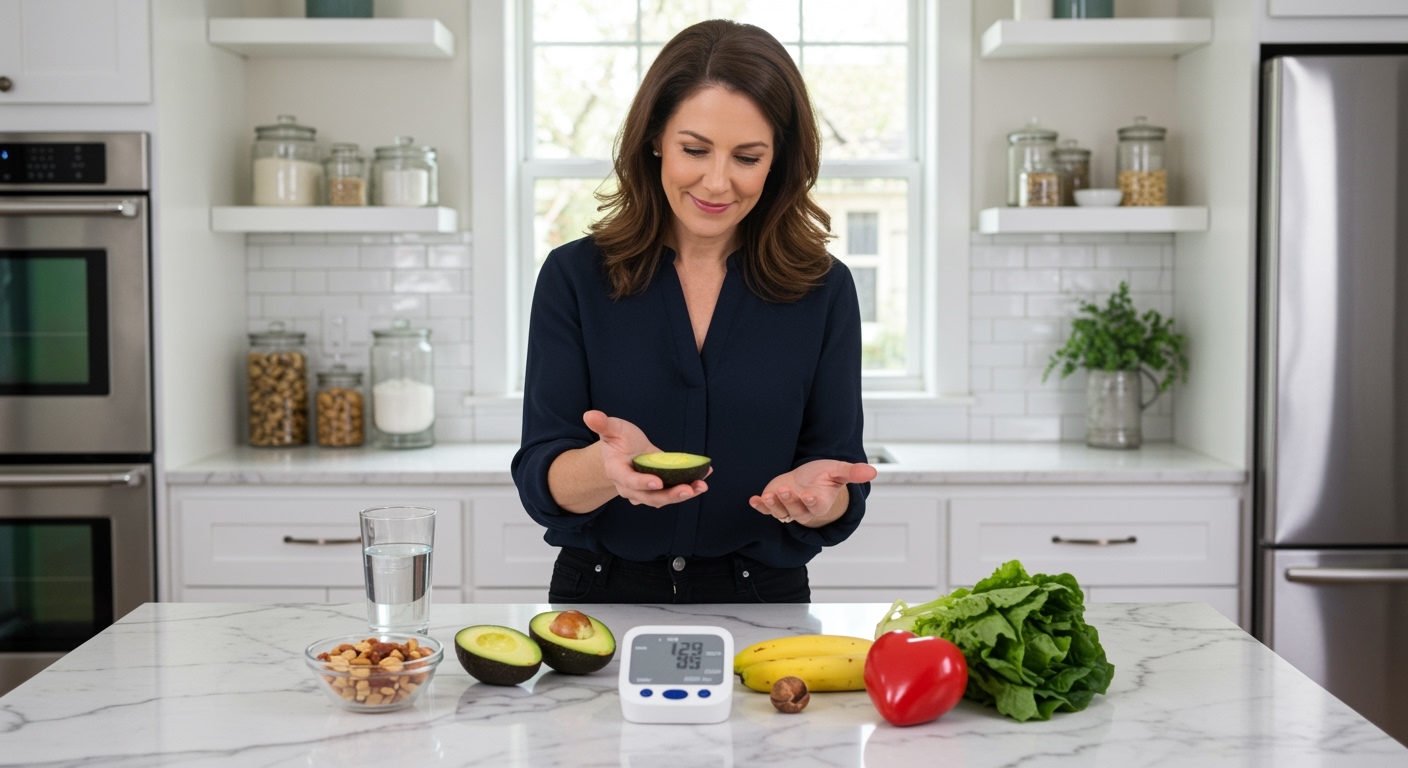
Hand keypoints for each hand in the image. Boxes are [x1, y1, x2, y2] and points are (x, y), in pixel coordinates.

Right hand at [583, 410, 708, 507]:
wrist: (623, 454)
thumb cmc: (618, 440)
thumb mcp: (612, 429)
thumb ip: (603, 424)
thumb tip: (589, 415)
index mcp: (617, 471)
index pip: (629, 480)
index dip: (643, 483)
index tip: (659, 481)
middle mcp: (630, 487)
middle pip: (649, 497)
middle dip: (670, 495)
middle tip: (688, 489)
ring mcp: (645, 491)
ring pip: (662, 499)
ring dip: (682, 495)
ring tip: (700, 486)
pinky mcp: (659, 489)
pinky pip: (673, 491)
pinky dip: (689, 486)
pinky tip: (704, 476)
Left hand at [749, 460, 877, 527]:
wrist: (807, 480)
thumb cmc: (822, 476)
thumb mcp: (837, 471)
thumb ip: (852, 472)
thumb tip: (873, 471)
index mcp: (820, 502)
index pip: (817, 506)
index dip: (812, 502)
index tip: (808, 495)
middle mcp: (804, 509)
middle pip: (796, 511)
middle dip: (790, 502)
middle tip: (785, 491)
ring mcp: (787, 508)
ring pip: (780, 513)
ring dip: (773, 505)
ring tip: (768, 496)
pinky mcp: (774, 504)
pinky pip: (766, 509)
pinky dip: (759, 506)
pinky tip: (753, 500)